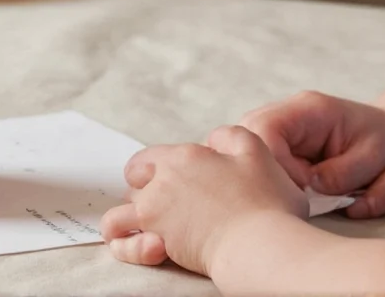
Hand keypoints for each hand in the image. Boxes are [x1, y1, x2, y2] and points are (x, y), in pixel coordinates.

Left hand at [100, 126, 306, 275]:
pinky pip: (123, 245)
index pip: (148, 159)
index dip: (155, 169)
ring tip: (145, 230)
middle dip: (143, 191)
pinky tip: (146, 248)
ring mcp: (154, 213)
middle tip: (165, 205)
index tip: (174, 182)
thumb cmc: (265, 202)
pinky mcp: (157, 242)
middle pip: (134, 184)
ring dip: (126, 220)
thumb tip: (212, 140)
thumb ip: (229, 136)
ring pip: (119, 215)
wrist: (260, 244)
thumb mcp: (255, 150)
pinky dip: (127, 246)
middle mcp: (162, 182)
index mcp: (184, 158)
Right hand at [240, 91, 384, 218]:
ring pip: (256, 158)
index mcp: (307, 108)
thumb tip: (311, 186)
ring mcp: (278, 130)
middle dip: (276, 174)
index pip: (266, 129)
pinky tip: (316, 187)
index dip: (277, 163)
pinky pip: (268, 169)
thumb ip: (342, 173)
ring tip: (318, 189)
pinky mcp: (279, 147)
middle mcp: (284, 114)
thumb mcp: (375, 156)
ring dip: (284, 181)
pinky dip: (291, 186)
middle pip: (250, 141)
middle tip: (309, 192)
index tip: (307, 188)